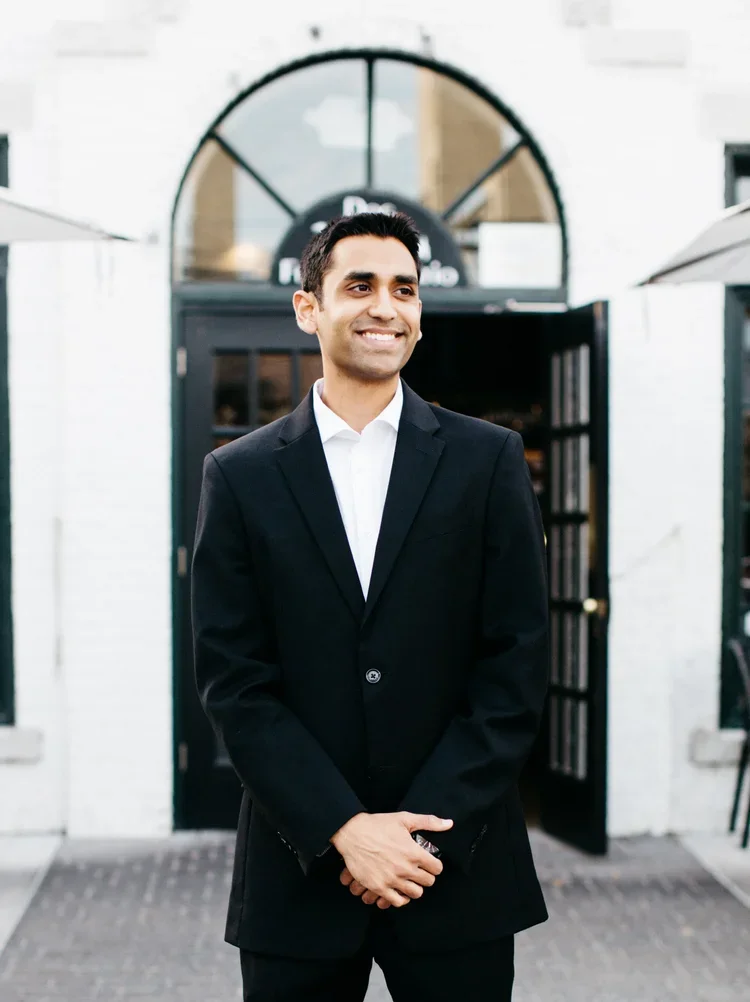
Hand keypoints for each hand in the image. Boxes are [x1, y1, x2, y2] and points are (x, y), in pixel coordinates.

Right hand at [331, 811, 451, 907]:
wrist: (352, 833)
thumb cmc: (378, 825)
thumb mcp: (404, 819)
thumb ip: (428, 822)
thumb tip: (449, 824)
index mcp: (414, 852)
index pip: (437, 869)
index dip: (434, 865)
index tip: (429, 863)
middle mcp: (405, 868)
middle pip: (428, 882)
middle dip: (425, 876)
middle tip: (418, 871)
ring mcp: (392, 880)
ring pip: (415, 894)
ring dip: (414, 887)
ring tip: (409, 880)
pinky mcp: (379, 887)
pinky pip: (398, 902)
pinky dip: (401, 898)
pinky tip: (399, 889)